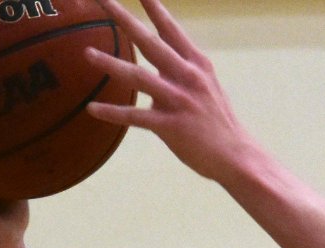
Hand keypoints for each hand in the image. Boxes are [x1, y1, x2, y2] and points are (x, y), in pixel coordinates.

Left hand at [82, 0, 261, 183]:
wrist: (237, 156)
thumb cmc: (218, 122)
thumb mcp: (206, 86)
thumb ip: (181, 71)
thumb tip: (157, 63)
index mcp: (197, 64)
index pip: (171, 29)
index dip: (154, 7)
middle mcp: (188, 76)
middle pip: (150, 42)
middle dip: (125, 20)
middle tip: (104, 0)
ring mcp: (179, 100)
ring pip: (138, 77)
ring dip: (110, 64)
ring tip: (87, 54)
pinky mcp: (171, 126)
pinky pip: (135, 117)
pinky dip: (112, 113)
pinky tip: (92, 109)